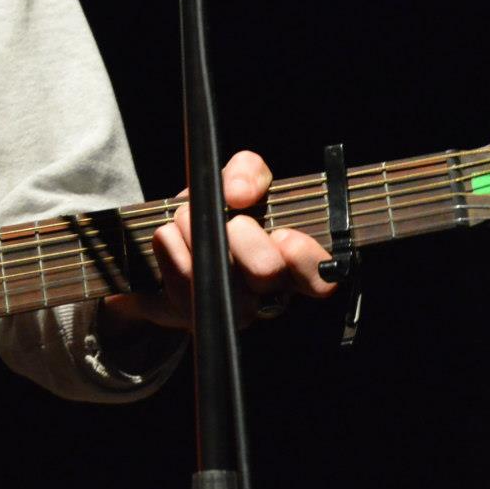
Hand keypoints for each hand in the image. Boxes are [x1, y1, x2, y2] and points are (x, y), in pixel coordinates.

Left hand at [103, 150, 335, 332]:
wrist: (169, 244)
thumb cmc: (215, 214)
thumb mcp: (236, 184)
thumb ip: (248, 173)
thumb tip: (241, 190)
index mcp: (292, 260)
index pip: (321, 273)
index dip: (305, 258)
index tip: (282, 234)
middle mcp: (269, 292)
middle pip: (267, 273)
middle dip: (242, 236)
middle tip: (226, 219)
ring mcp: (233, 310)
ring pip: (223, 282)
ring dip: (197, 236)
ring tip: (183, 216)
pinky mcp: (196, 315)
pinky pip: (184, 285)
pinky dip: (171, 251)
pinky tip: (167, 237)